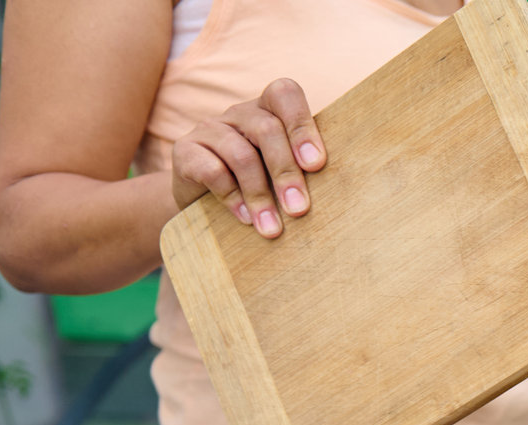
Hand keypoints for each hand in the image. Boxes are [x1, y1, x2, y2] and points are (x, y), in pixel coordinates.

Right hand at [170, 78, 325, 237]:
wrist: (202, 202)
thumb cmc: (259, 186)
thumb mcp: (282, 174)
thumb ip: (304, 170)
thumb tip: (343, 193)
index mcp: (268, 110)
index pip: (285, 94)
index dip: (302, 125)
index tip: (317, 165)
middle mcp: (239, 114)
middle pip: (267, 130)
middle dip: (286, 173)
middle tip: (300, 210)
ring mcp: (210, 128)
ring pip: (241, 154)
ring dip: (261, 196)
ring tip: (272, 228)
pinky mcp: (185, 151)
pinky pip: (212, 170)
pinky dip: (232, 197)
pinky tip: (245, 218)